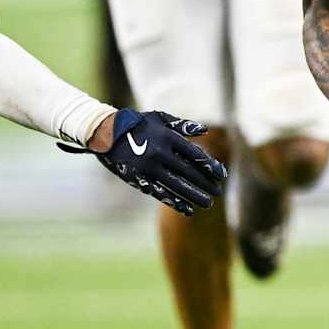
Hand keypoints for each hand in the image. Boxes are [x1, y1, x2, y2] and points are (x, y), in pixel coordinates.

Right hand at [59, 109, 226, 215]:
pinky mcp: (139, 179)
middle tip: (218, 191)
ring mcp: (148, 168)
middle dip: (205, 183)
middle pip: (188, 172)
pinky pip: (160, 193)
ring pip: (177, 186)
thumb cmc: (138, 124)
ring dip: (194, 196)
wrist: (106, 134)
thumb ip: (183, 125)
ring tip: (208, 203)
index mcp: (167, 137)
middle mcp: (159, 153)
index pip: (194, 155)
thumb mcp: (160, 118)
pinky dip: (175, 202)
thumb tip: (205, 129)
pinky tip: (188, 209)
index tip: (222, 174)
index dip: (209, 166)